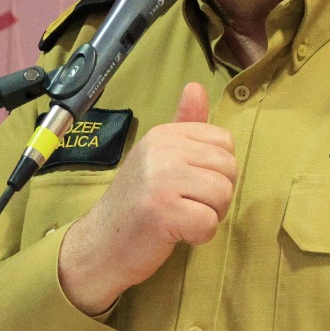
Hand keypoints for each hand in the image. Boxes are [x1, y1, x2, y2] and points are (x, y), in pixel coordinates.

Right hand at [58, 82, 236, 314]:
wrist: (101, 244)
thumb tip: (196, 86)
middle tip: (188, 205)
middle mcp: (161, 151)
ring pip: (223, 195)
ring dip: (210, 216)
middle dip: (217, 195)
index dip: (217, 169)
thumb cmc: (137, 202)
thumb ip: (184, 125)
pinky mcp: (163, 212)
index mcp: (163, 135)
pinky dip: (199, 236)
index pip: (224, 142)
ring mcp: (160, 180)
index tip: (191, 184)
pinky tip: (177, 234)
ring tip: (182, 218)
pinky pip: (209, 223)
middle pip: (228, 169)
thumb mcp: (158, 156)